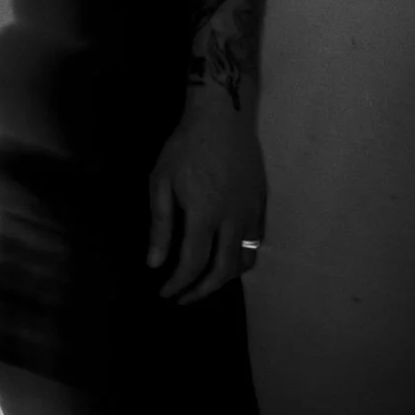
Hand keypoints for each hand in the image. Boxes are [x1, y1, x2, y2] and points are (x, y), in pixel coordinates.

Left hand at [147, 102, 264, 304]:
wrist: (222, 116)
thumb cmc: (185, 146)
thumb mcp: (161, 183)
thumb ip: (160, 226)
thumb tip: (154, 263)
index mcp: (204, 215)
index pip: (193, 264)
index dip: (178, 284)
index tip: (165, 292)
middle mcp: (232, 219)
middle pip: (223, 271)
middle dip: (202, 291)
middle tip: (183, 297)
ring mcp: (251, 212)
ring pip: (246, 260)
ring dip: (225, 278)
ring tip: (204, 282)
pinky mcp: (261, 203)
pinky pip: (256, 242)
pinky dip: (241, 258)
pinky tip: (225, 257)